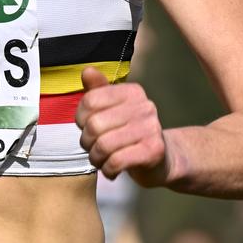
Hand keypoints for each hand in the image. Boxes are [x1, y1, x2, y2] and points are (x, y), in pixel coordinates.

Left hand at [76, 69, 179, 186]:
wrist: (162, 161)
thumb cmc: (130, 135)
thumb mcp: (114, 111)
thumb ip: (98, 91)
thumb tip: (87, 71)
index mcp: (132, 92)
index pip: (90, 100)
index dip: (80, 119)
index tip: (87, 128)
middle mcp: (144, 106)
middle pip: (94, 124)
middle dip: (87, 142)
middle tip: (93, 149)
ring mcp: (151, 128)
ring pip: (103, 145)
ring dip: (96, 159)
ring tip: (101, 161)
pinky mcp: (153, 151)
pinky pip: (116, 161)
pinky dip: (108, 170)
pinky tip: (111, 171)